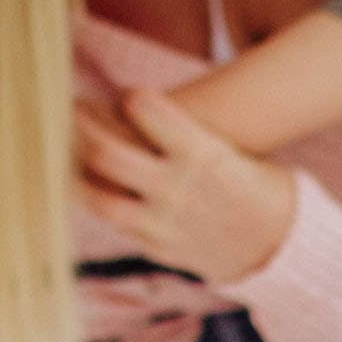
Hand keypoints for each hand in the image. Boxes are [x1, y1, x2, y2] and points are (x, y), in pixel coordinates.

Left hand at [78, 90, 299, 282]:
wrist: (278, 244)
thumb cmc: (252, 183)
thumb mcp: (227, 150)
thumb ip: (180, 135)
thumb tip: (129, 108)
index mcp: (203, 154)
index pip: (146, 109)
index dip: (131, 97)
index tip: (126, 94)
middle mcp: (176, 188)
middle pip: (106, 151)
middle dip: (80, 125)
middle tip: (69, 109)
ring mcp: (161, 223)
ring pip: (95, 195)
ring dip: (73, 168)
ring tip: (64, 148)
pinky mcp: (154, 246)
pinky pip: (111, 220)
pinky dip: (97, 197)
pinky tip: (87, 182)